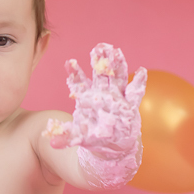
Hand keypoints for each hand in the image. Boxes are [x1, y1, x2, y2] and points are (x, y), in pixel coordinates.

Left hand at [45, 43, 146, 157]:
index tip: (69, 62)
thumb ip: (67, 136)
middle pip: (101, 75)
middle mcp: (102, 94)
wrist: (111, 147)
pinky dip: (139, 83)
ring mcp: (117, 98)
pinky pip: (135, 94)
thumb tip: (52, 144)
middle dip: (100, 62)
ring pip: (117, 79)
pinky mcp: (130, 106)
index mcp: (88, 98)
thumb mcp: (79, 137)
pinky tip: (142, 71)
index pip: (80, 83)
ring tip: (117, 51)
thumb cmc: (93, 137)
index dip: (75, 73)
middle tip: (99, 47)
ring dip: (118, 66)